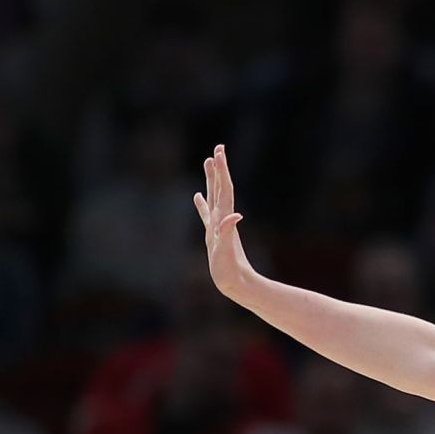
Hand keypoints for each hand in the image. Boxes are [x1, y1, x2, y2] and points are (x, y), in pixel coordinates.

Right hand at [191, 145, 258, 298]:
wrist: (237, 285)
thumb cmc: (230, 272)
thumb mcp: (227, 252)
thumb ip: (228, 233)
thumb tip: (234, 215)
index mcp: (224, 220)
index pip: (224, 190)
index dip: (221, 171)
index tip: (219, 152)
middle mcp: (222, 219)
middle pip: (221, 188)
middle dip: (219, 168)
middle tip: (218, 148)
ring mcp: (217, 226)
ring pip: (214, 196)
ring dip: (212, 179)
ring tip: (208, 162)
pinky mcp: (213, 235)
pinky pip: (206, 214)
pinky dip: (202, 202)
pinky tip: (198, 195)